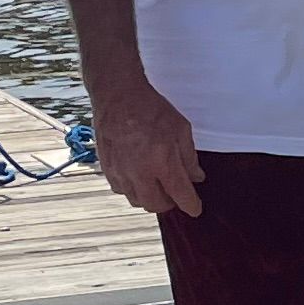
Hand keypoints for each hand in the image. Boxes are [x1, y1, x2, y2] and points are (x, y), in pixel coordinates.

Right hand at [89, 70, 203, 217]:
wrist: (118, 96)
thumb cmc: (151, 109)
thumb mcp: (181, 129)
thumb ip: (189, 158)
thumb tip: (196, 178)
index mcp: (162, 162)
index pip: (180, 196)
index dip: (191, 205)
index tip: (195, 208)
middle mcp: (140, 172)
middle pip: (156, 205)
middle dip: (169, 203)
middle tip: (174, 193)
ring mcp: (121, 172)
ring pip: (137, 201)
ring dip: (149, 197)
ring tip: (156, 184)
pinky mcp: (107, 168)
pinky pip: (121, 190)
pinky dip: (132, 189)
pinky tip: (138, 176)